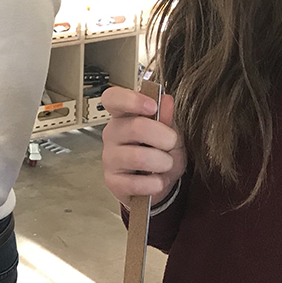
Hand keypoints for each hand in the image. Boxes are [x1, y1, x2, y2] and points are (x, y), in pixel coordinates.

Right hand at [100, 86, 185, 206]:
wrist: (157, 183)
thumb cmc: (160, 151)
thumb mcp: (170, 132)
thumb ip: (166, 116)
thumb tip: (166, 100)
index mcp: (124, 115)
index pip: (113, 98)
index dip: (131, 99)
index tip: (152, 106)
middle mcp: (112, 134)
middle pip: (136, 127)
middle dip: (164, 138)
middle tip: (171, 144)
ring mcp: (109, 158)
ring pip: (138, 157)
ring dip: (162, 162)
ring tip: (165, 165)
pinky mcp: (112, 181)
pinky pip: (136, 183)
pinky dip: (155, 183)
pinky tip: (156, 181)